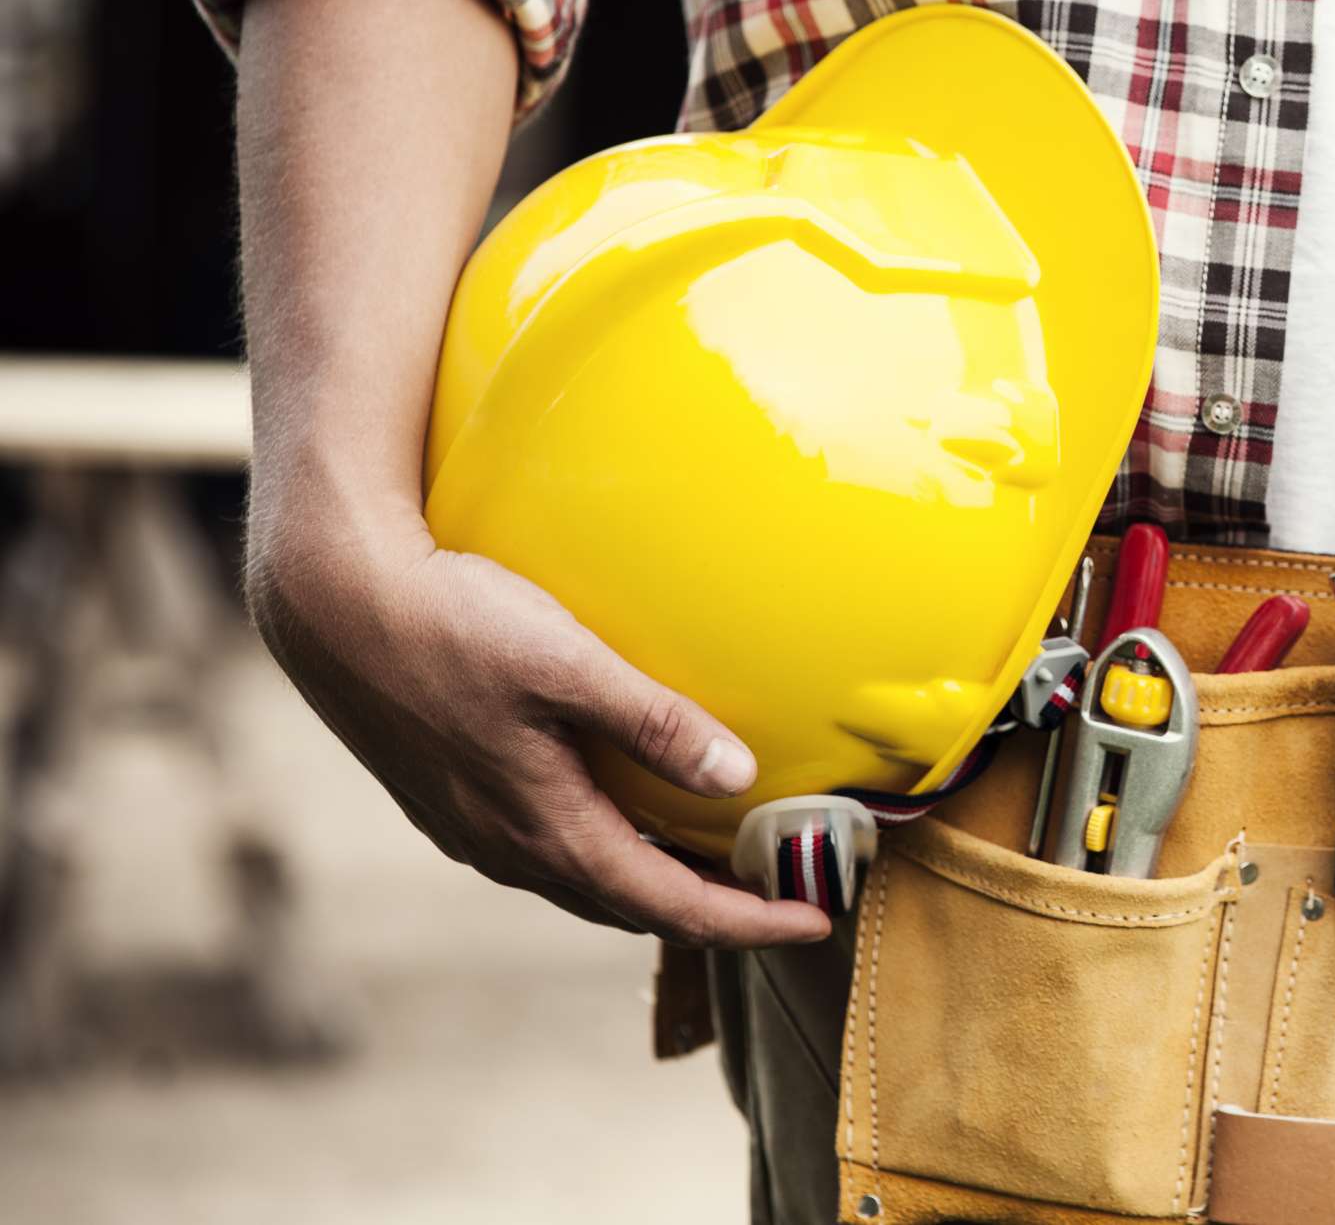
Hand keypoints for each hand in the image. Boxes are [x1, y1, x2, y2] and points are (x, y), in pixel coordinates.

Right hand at [246, 496, 831, 948]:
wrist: (331, 602)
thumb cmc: (450, 623)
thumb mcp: (566, 663)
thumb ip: (654, 722)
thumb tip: (736, 776)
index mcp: (544, 827)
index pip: (668, 904)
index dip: (746, 922)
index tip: (812, 921)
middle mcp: (506, 845)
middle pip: (629, 904)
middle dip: (708, 912)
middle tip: (778, 898)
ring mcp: (471, 825)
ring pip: (583, 878)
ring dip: (653, 881)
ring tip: (716, 862)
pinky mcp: (450, 795)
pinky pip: (546, 845)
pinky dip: (605, 848)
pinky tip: (624, 810)